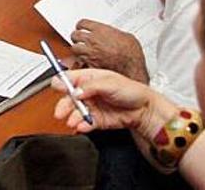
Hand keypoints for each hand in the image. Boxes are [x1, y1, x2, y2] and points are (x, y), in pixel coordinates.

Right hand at [52, 68, 172, 136]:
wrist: (145, 109)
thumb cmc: (132, 91)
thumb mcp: (110, 82)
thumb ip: (90, 87)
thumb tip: (75, 91)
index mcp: (89, 78)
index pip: (69, 78)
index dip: (62, 82)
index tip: (58, 88)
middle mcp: (87, 92)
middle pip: (68, 97)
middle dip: (63, 105)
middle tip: (61, 111)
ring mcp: (91, 106)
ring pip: (75, 112)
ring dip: (72, 117)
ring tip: (73, 121)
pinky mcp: (96, 120)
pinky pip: (84, 123)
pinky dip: (81, 125)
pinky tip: (81, 126)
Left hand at [70, 20, 148, 81]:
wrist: (131, 68)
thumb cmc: (131, 53)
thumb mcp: (126, 36)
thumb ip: (114, 33)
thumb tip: (114, 35)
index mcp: (100, 30)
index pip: (83, 23)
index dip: (81, 25)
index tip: (81, 27)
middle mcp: (92, 40)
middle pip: (75, 35)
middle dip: (76, 37)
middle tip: (78, 38)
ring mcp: (90, 52)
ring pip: (74, 48)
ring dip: (77, 49)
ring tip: (81, 50)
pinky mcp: (89, 64)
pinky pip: (80, 61)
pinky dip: (82, 60)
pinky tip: (86, 60)